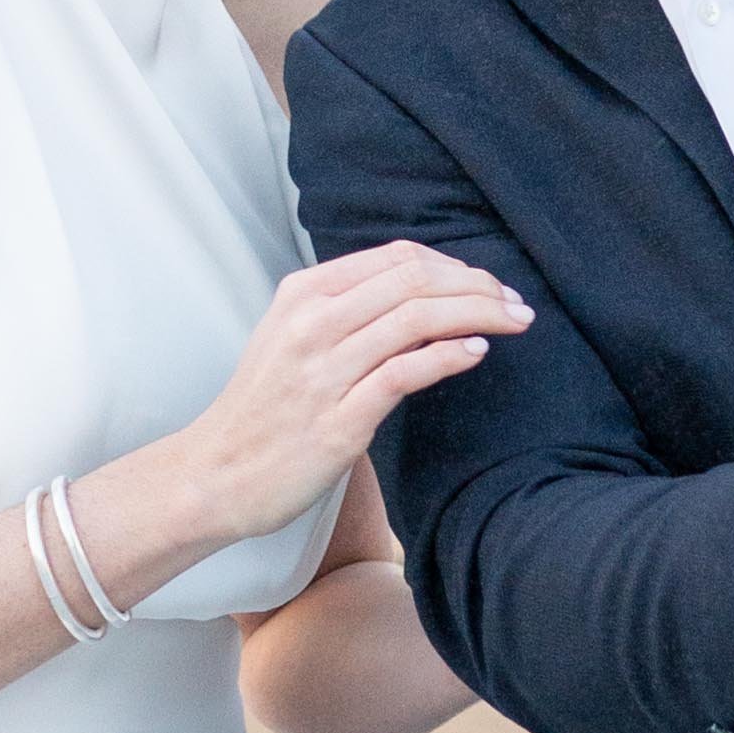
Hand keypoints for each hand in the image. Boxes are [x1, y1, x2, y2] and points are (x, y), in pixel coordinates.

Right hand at [184, 242, 532, 538]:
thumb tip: (420, 295)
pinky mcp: (338, 421)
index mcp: (303, 294)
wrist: (216, 475)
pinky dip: (448, 356)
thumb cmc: (264, 410)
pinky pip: (404, 373)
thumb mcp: (291, 338)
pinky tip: (478, 353)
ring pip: (416, 318)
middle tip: (517, 304)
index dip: (455, 265)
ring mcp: (323, 371)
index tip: (490, 286)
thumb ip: (345, 310)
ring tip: (514, 322)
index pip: (397, 257)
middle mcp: (312, 324)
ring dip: (478, 314)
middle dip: (479, 286)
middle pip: (414, 279)